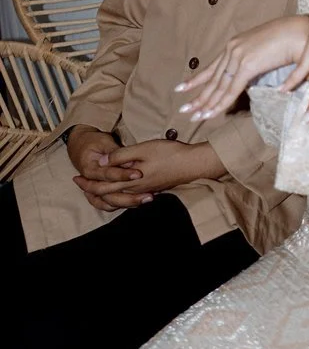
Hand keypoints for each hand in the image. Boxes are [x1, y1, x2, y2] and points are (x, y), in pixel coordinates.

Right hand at [65, 124, 147, 211]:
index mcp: (90, 169)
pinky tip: (138, 202)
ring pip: (110, 203)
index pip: (108, 175)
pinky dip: (122, 205)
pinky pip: (110, 204)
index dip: (123, 175)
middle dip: (130, 196)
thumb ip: (116, 152)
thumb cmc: (93, 142)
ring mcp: (95, 190)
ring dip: (128, 203)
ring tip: (146, 199)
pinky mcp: (101, 193)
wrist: (80, 146)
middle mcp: (91, 183)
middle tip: (148, 194)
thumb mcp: (103, 141)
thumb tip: (130, 161)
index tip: (139, 174)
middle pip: (109, 195)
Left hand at [72, 139, 223, 206]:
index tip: (76, 177)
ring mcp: (143, 192)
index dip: (88, 182)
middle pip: (107, 195)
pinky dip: (116, 196)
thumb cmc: (168, 154)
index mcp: (130, 181)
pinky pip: (127, 198)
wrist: (192, 164)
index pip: (103, 186)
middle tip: (79, 184)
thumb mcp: (143, 149)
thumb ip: (121, 156)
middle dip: (91, 190)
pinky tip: (117, 192)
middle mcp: (134, 190)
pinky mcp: (151, 189)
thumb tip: (102, 161)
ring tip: (93, 189)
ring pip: (117, 199)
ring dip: (103, 194)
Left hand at [174, 15, 308, 120]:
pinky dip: (221, 103)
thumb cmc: (291, 40)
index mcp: (237, 43)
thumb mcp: (267, 50)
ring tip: (194, 117)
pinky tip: (212, 113)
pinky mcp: (248, 64)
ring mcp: (239, 55)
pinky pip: (231, 89)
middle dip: (199, 96)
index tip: (183, 88)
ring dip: (207, 104)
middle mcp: (233, 48)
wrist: (303, 32)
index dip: (198, 79)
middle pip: (213, 78)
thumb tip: (252, 76)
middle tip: (185, 110)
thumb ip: (256, 62)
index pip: (214, 66)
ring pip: (219, 86)